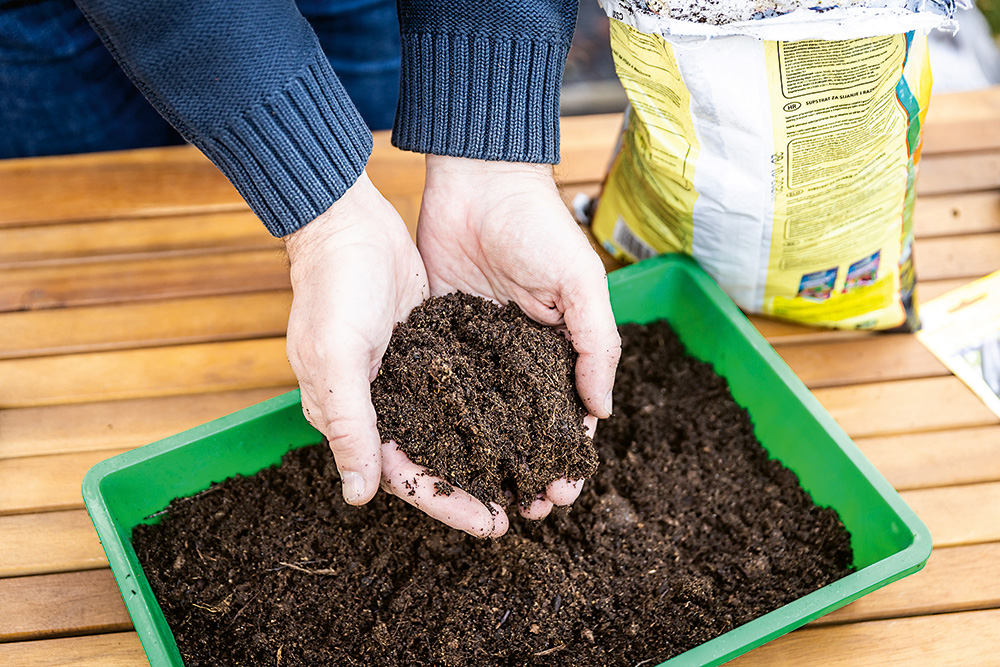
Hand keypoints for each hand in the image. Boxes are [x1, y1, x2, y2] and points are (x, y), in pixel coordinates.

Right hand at [284, 172, 506, 537]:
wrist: (347, 222)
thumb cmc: (333, 287)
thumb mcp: (337, 357)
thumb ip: (349, 425)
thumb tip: (358, 497)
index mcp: (352, 416)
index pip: (404, 476)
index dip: (447, 504)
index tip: (492, 524)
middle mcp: (381, 404)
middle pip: (434, 459)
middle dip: (478, 487)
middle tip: (526, 506)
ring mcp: (408, 377)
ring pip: (454, 429)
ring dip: (490, 452)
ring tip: (533, 471)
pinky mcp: (431, 349)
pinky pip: (465, 390)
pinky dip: (492, 408)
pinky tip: (526, 419)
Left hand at [416, 155, 621, 519]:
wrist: (476, 179)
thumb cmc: (537, 225)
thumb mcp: (580, 283)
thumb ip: (596, 344)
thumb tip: (602, 410)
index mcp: (562, 345)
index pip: (571, 413)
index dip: (569, 455)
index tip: (562, 493)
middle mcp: (522, 355)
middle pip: (527, 426)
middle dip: (529, 468)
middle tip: (523, 509)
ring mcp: (480, 349)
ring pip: (486, 416)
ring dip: (488, 457)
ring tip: (483, 495)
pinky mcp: (441, 335)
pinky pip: (445, 387)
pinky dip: (446, 421)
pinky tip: (441, 453)